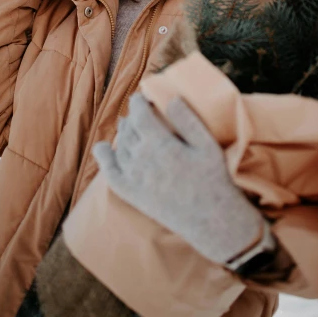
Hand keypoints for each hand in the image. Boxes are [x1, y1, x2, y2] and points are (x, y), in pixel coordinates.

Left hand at [93, 94, 267, 265]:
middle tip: (143, 112)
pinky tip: (104, 148)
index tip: (144, 97)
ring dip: (123, 132)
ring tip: (131, 126)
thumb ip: (187, 119)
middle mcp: (141, 159)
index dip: (138, 101)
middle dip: (133, 115)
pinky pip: (111, 173)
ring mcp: (134, 178)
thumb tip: (171, 98)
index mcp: (159, 144)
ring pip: (120, 146)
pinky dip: (105, 158)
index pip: (138, 113)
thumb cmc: (212, 178)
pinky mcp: (132, 194)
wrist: (210, 220)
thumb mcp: (207, 144)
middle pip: (128, 128)